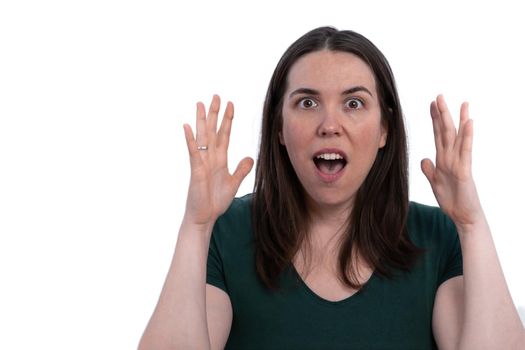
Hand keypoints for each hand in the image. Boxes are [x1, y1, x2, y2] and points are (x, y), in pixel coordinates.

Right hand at [182, 95, 253, 225]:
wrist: (205, 216)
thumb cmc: (215, 201)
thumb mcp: (234, 183)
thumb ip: (241, 169)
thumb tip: (250, 157)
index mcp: (220, 159)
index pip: (224, 135)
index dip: (228, 120)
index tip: (231, 104)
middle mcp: (210, 158)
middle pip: (213, 131)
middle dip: (215, 114)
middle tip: (216, 96)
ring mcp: (202, 162)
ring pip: (202, 137)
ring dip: (202, 121)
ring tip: (201, 104)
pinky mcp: (196, 170)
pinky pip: (193, 152)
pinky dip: (190, 140)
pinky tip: (187, 127)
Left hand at [421, 95, 483, 229]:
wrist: (463, 216)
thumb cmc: (452, 200)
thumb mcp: (435, 183)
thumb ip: (429, 170)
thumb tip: (424, 158)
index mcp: (442, 159)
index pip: (438, 135)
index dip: (434, 120)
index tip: (431, 104)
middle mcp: (451, 158)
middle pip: (446, 131)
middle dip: (443, 114)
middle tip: (440, 96)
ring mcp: (459, 163)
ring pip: (457, 137)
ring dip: (459, 120)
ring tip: (462, 103)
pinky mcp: (464, 171)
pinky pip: (466, 151)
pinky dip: (467, 136)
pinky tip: (469, 123)